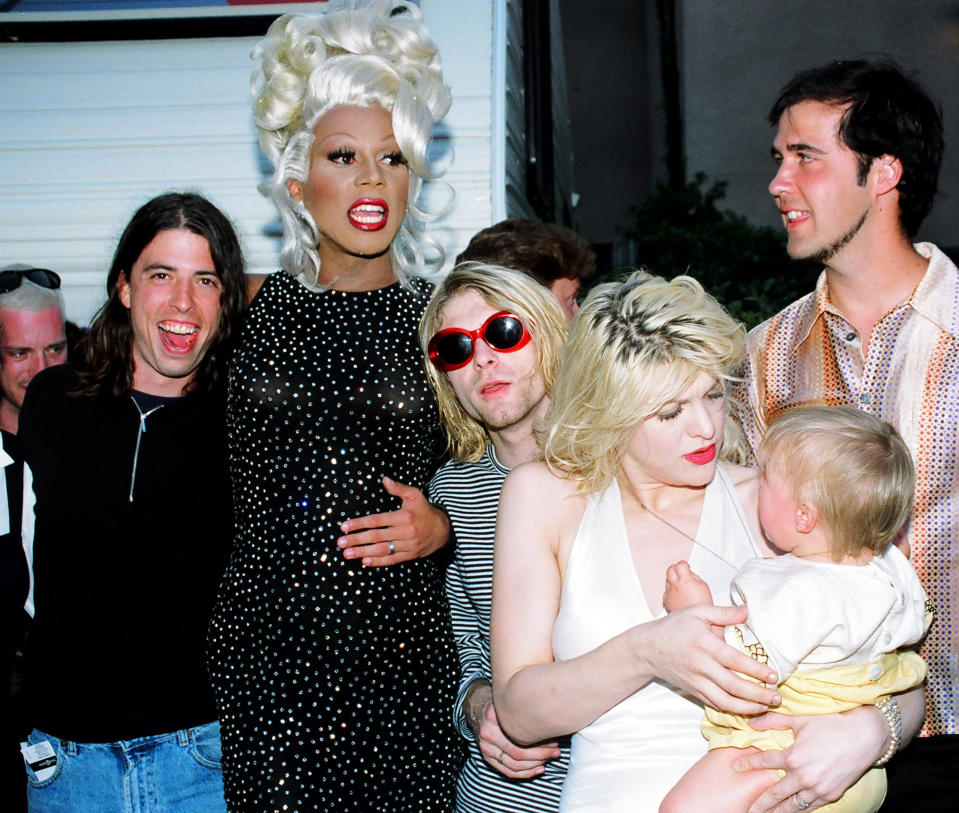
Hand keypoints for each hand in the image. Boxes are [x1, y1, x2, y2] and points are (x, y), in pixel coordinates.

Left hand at [337, 477, 449, 566]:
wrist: (444, 529)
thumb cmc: (425, 510)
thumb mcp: (415, 495)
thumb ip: (399, 488)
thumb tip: (384, 479)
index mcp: (403, 516)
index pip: (377, 520)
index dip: (360, 524)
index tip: (345, 527)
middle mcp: (405, 531)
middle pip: (377, 536)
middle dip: (357, 540)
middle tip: (340, 543)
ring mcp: (408, 545)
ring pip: (382, 550)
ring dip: (363, 552)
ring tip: (347, 554)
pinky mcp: (410, 555)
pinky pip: (392, 560)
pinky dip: (378, 562)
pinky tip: (365, 562)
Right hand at [466, 682, 559, 778]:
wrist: (480, 709)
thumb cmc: (502, 705)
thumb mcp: (512, 700)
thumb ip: (526, 712)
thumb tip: (553, 726)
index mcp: (493, 716)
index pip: (519, 734)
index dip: (540, 741)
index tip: (554, 739)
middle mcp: (487, 733)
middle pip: (517, 752)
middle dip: (541, 755)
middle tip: (555, 751)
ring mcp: (485, 747)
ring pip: (514, 765)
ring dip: (536, 765)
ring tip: (550, 758)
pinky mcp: (487, 757)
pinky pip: (508, 772)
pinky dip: (526, 773)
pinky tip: (539, 768)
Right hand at [641, 604, 779, 715]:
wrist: (648, 648)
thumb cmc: (674, 627)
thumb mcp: (697, 611)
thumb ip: (723, 613)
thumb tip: (747, 611)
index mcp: (704, 644)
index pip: (734, 660)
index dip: (756, 670)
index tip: (773, 675)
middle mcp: (701, 666)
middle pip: (733, 686)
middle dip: (758, 695)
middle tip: (777, 697)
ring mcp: (697, 681)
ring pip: (725, 701)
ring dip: (748, 707)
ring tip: (766, 706)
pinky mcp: (694, 691)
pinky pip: (716, 704)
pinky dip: (733, 710)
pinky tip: (747, 708)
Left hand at [663, 560, 712, 612]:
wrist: (697, 619)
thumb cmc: (702, 604)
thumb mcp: (704, 586)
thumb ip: (694, 576)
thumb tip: (689, 572)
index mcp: (685, 581)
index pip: (679, 565)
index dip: (683, 565)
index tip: (686, 567)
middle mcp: (675, 586)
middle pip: (670, 570)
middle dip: (675, 569)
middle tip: (682, 572)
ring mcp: (670, 593)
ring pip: (667, 580)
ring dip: (673, 580)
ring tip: (682, 585)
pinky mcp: (667, 601)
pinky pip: (666, 591)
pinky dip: (670, 590)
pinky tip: (678, 594)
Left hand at [736, 706, 886, 812]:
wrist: (865, 735)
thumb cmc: (831, 723)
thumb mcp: (800, 719)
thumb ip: (773, 720)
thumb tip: (751, 722)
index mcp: (793, 756)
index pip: (764, 762)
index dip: (747, 764)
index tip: (735, 767)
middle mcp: (803, 776)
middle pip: (775, 793)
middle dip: (759, 803)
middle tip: (746, 810)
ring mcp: (818, 788)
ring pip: (792, 806)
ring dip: (777, 812)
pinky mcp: (831, 795)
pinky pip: (811, 807)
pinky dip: (799, 811)